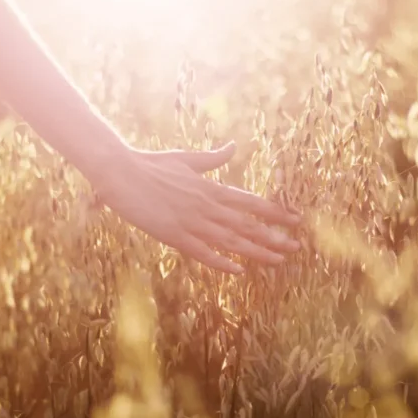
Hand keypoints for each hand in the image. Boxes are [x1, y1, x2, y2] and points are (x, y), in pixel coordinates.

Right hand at [92, 142, 301, 273]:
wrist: (121, 172)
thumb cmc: (152, 163)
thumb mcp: (187, 159)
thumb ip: (212, 159)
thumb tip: (232, 147)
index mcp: (211, 187)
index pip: (251, 202)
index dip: (275, 213)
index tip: (295, 220)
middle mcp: (207, 206)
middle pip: (247, 224)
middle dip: (274, 237)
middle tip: (297, 248)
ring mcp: (191, 222)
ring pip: (231, 241)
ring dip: (256, 252)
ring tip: (278, 261)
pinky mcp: (174, 235)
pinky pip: (202, 252)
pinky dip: (221, 262)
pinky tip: (238, 271)